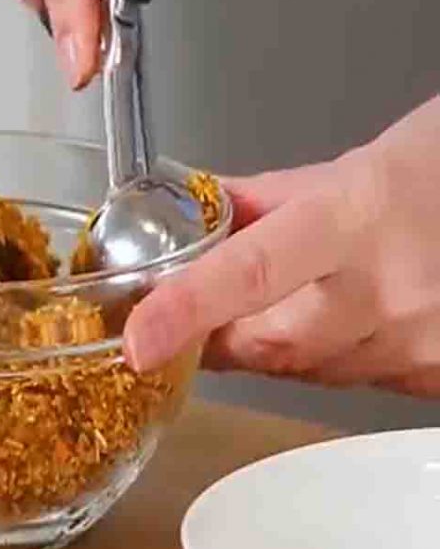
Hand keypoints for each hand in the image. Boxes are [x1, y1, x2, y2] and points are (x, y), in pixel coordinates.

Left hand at [124, 95, 439, 397]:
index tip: (138, 341)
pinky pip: (349, 380)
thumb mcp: (349, 167)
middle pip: (264, 345)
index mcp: (357, 220)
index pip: (252, 273)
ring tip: (300, 295)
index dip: (188, 310)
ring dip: (274, 343)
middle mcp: (389, 292)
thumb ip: (260, 201)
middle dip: (215, 336)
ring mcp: (419, 345)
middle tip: (199, 314)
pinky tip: (348, 316)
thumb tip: (192, 216)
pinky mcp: (433, 379)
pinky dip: (327, 355)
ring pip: (303, 369)